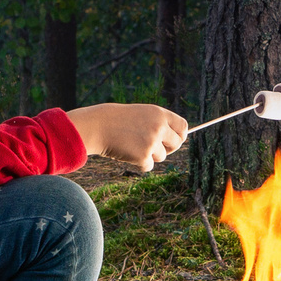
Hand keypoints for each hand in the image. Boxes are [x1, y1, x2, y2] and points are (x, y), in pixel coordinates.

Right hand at [68, 103, 187, 171]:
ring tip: (133, 147)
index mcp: (159, 113)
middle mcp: (159, 127)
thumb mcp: (140, 114)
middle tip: (154, 148)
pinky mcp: (143, 156)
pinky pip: (148, 166)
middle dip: (168, 149)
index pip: (182, 126)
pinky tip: (127, 154)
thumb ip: (157, 123)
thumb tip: (175, 140)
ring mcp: (152, 142)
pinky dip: (139, 164)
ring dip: (150, 156)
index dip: (180, 135)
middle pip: (176, 144)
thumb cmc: (117, 120)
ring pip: (161, 157)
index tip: (175, 140)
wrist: (98, 126)